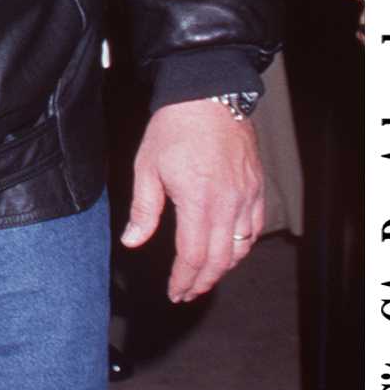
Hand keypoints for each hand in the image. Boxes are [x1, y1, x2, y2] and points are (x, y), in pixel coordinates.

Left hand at [120, 99, 264, 301]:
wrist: (209, 95)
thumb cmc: (174, 129)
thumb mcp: (147, 167)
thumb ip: (144, 209)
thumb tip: (132, 241)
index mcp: (198, 200)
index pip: (193, 255)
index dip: (183, 279)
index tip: (174, 293)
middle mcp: (227, 203)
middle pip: (220, 259)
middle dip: (202, 282)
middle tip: (187, 294)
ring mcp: (246, 196)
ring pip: (240, 247)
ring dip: (222, 268)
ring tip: (204, 278)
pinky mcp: (257, 187)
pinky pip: (254, 228)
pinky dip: (242, 246)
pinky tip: (229, 251)